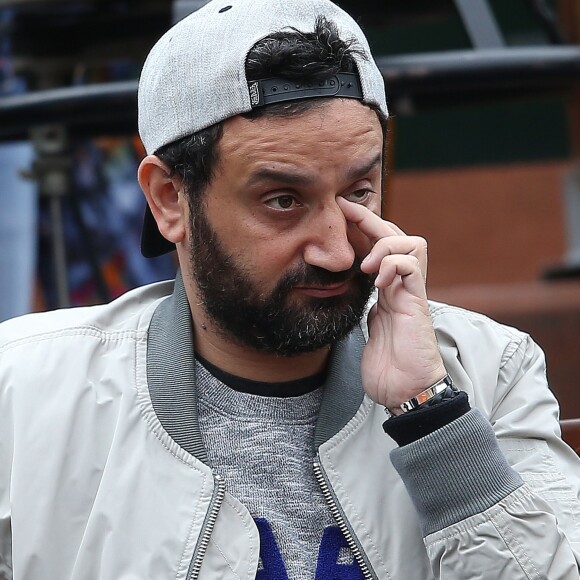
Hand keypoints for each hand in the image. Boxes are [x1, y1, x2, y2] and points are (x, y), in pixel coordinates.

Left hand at [337, 198, 445, 410]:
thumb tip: (346, 291)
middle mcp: (402, 286)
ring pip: (413, 243)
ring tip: (367, 265)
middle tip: (346, 212)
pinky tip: (379, 281)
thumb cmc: (386, 365)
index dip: (364, 225)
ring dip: (386, 245)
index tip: (341, 209)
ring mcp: (412, 293)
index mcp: (388, 290)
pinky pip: (411, 267)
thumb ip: (363, 305)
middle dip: (372, 219)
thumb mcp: (366, 327)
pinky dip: (394, 265)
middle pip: (398, 236)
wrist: (405, 391)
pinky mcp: (417, 304)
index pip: (381, 246)